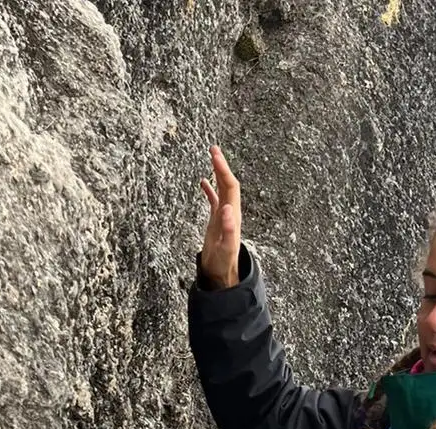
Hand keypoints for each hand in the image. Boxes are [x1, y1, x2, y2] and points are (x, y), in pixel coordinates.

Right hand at [199, 145, 241, 288]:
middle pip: (228, 183)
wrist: (221, 273)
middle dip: (221, 165)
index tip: (215, 155)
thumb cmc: (223, 262)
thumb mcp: (225, 247)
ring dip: (217, 173)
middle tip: (213, 149)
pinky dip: (209, 189)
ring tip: (211, 157)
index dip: (223, 170)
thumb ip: (228, 229)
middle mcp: (230, 212)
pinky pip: (214, 199)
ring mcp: (223, 215)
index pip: (230, 186)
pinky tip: (203, 181)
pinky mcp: (216, 221)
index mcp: (232, 215)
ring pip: (222, 189)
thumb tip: (227, 208)